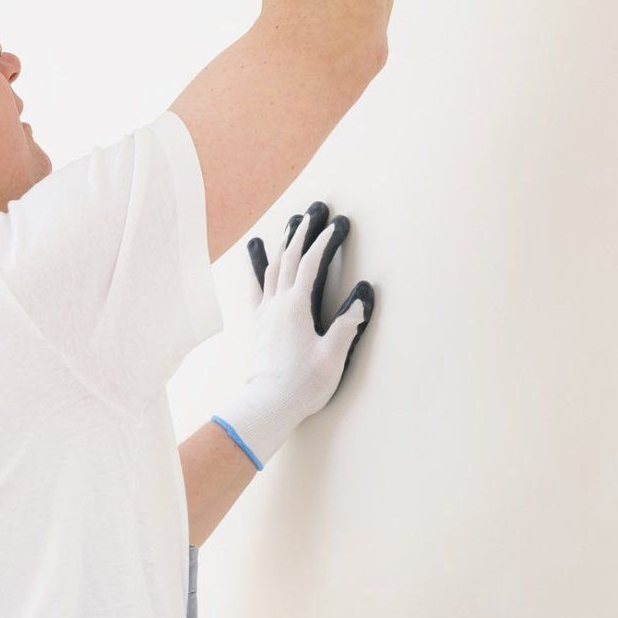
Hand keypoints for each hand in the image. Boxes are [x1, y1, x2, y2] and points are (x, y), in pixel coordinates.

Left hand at [213, 202, 373, 467]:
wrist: (268, 404)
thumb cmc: (302, 384)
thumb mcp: (332, 356)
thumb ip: (347, 324)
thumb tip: (362, 296)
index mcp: (296, 308)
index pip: (310, 265)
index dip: (323, 243)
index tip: (336, 225)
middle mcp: (277, 304)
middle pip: (288, 259)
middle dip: (300, 234)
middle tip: (310, 213)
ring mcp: (265, 313)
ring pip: (271, 269)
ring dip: (281, 245)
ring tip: (288, 227)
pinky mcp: (259, 324)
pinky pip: (256, 289)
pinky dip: (257, 269)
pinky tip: (255, 259)